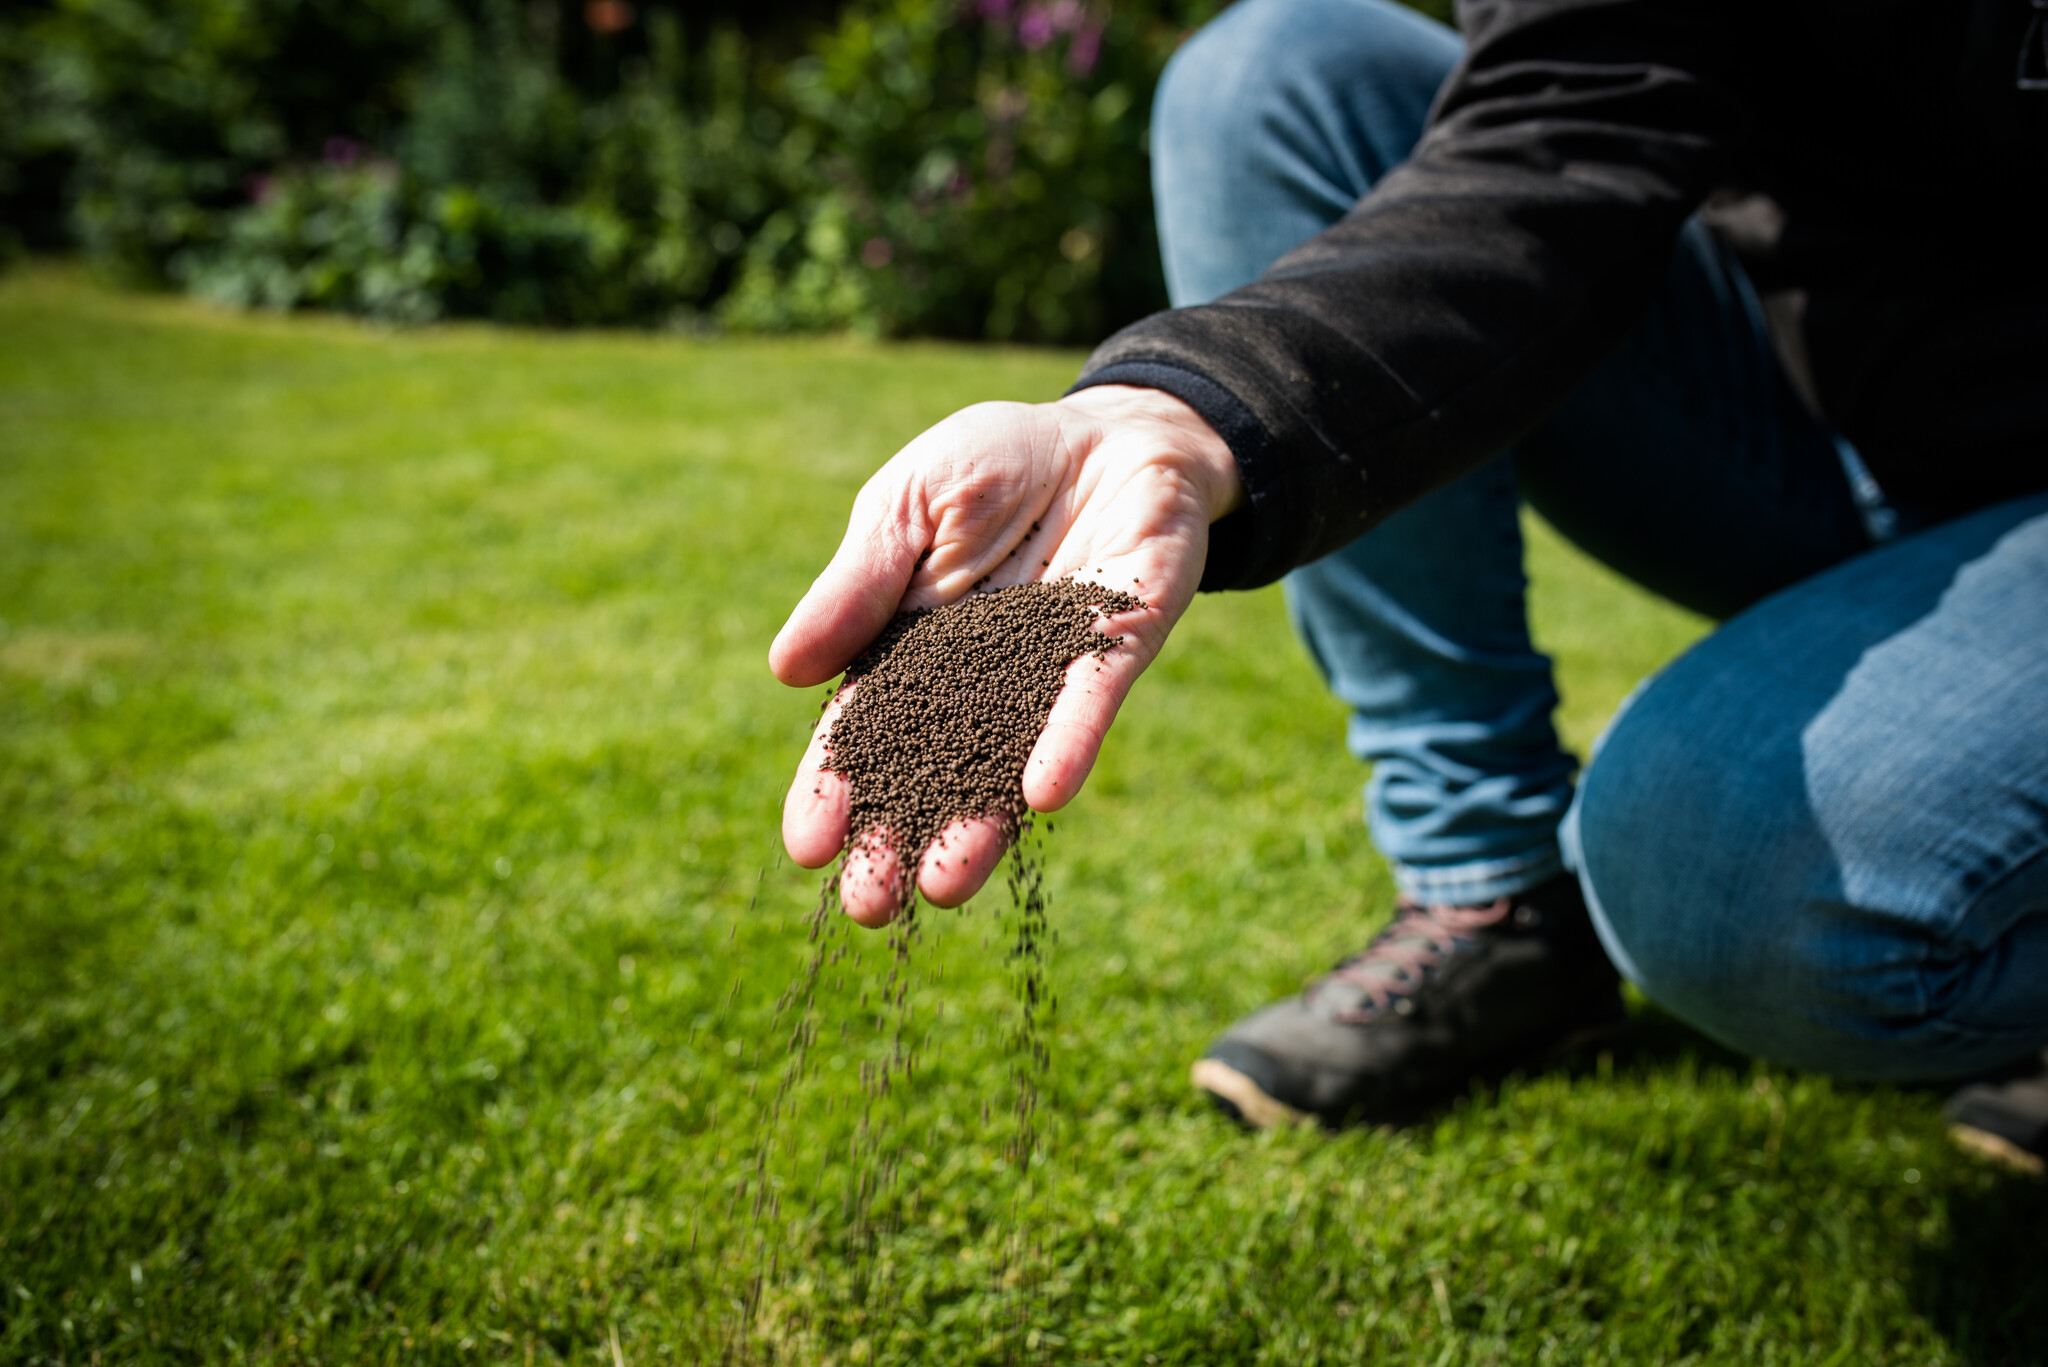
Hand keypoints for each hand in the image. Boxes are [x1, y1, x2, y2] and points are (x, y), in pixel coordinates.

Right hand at [771, 385, 1242, 925]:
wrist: (1109, 431)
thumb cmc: (996, 463)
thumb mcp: (906, 504)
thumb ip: (858, 584)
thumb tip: (785, 669)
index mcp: (911, 651)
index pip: (864, 732)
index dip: (834, 788)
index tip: (808, 846)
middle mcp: (979, 683)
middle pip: (931, 772)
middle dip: (898, 838)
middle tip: (868, 905)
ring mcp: (1049, 673)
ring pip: (1008, 762)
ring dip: (978, 826)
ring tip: (943, 887)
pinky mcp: (1117, 645)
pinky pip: (1090, 701)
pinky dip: (1066, 744)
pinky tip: (1041, 797)